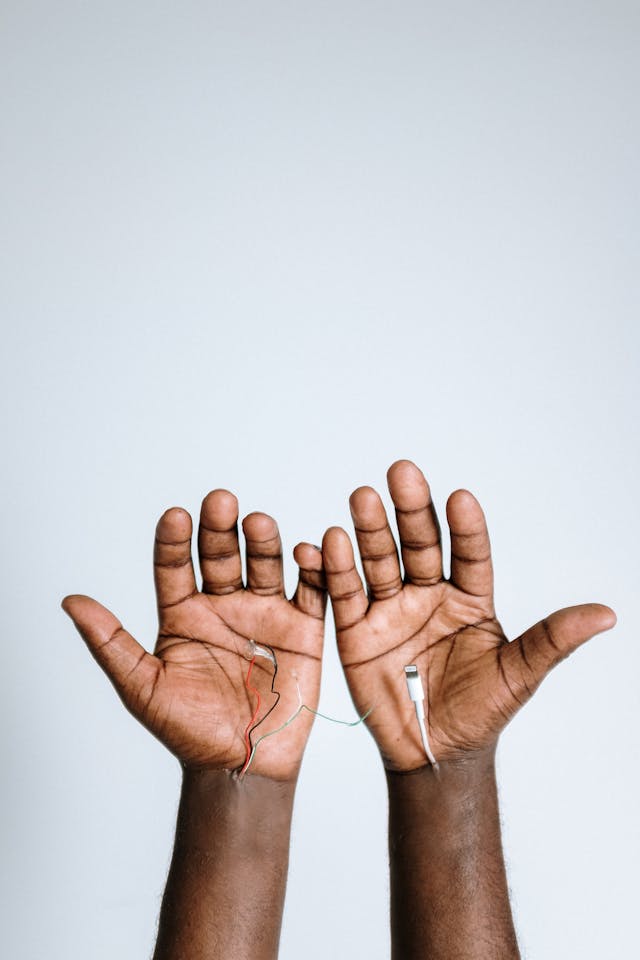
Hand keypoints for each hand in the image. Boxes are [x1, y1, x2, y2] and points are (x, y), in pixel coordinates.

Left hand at [63, 490, 325, 780]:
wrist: (242, 766)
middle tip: (221, 501)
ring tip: (257, 523)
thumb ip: (111, 643)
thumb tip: (70, 602)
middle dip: (220, 527)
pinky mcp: (301, 628)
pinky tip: (305, 549)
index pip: (175, 566)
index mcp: (184, 615)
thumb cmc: (189, 732)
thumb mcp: (142, 687)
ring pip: (264, 563)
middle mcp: (223, 607)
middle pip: (221, 555)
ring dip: (263, 541)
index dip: (174, 541)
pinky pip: (310, 590)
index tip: (175, 516)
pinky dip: (312, 567)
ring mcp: (264, 615)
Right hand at [322, 460, 615, 770]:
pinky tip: (333, 539)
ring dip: (371, 528)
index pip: (470, 554)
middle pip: (419, 544)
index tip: (461, 498)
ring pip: (381, 559)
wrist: (434, 754)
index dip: (466, 528)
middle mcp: (429, 594)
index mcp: (470, 598)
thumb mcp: (521, 673)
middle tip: (403, 473)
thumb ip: (554, 639)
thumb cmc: (482, 712)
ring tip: (363, 497)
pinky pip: (347, 593)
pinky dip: (338, 567)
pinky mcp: (358, 628)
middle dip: (411, 509)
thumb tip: (607, 614)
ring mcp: (392, 609)